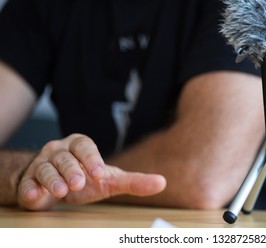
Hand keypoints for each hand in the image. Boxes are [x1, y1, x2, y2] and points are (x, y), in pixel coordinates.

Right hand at [17, 134, 165, 210]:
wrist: (54, 186)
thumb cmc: (85, 178)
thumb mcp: (110, 180)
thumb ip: (134, 181)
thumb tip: (162, 183)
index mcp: (80, 146)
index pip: (85, 146)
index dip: (92, 159)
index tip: (100, 173)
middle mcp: (60, 151)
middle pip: (64, 157)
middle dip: (72, 170)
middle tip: (79, 184)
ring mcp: (42, 165)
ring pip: (45, 168)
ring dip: (52, 179)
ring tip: (61, 191)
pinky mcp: (28, 181)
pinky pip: (26, 183)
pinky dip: (29, 189)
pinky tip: (35, 196)